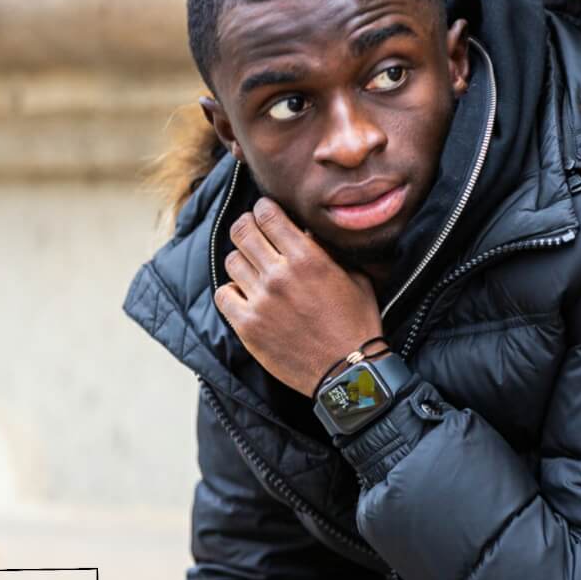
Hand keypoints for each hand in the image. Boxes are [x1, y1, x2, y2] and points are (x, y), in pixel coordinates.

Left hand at [214, 196, 384, 397]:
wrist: (348, 371)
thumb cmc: (357, 323)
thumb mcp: (355, 277)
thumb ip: (328, 251)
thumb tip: (305, 232)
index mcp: (308, 258)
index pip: (268, 215)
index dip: (262, 208)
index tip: (264, 211)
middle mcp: (279, 275)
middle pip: (242, 231)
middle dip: (246, 225)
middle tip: (252, 230)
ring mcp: (260, 301)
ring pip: (232, 261)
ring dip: (241, 259)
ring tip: (252, 266)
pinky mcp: (247, 326)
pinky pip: (223, 294)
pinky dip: (231, 290)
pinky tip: (244, 294)